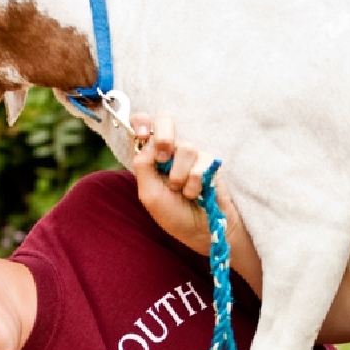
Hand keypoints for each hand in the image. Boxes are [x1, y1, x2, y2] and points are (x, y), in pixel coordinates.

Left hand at [131, 111, 242, 256]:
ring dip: (180, 176)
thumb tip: (146, 143)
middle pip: (165, 119)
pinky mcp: (208, 161)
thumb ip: (143, 166)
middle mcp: (169, 151)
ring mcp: (189, 154)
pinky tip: (195, 194)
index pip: (142, 125)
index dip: (141, 122)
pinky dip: (194, 184)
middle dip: (163, 137)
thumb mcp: (149, 194)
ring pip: (184, 148)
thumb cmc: (173, 215)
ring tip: (182, 192)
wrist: (200, 230)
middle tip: (163, 159)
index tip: (141, 135)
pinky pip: (200, 163)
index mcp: (150, 157)